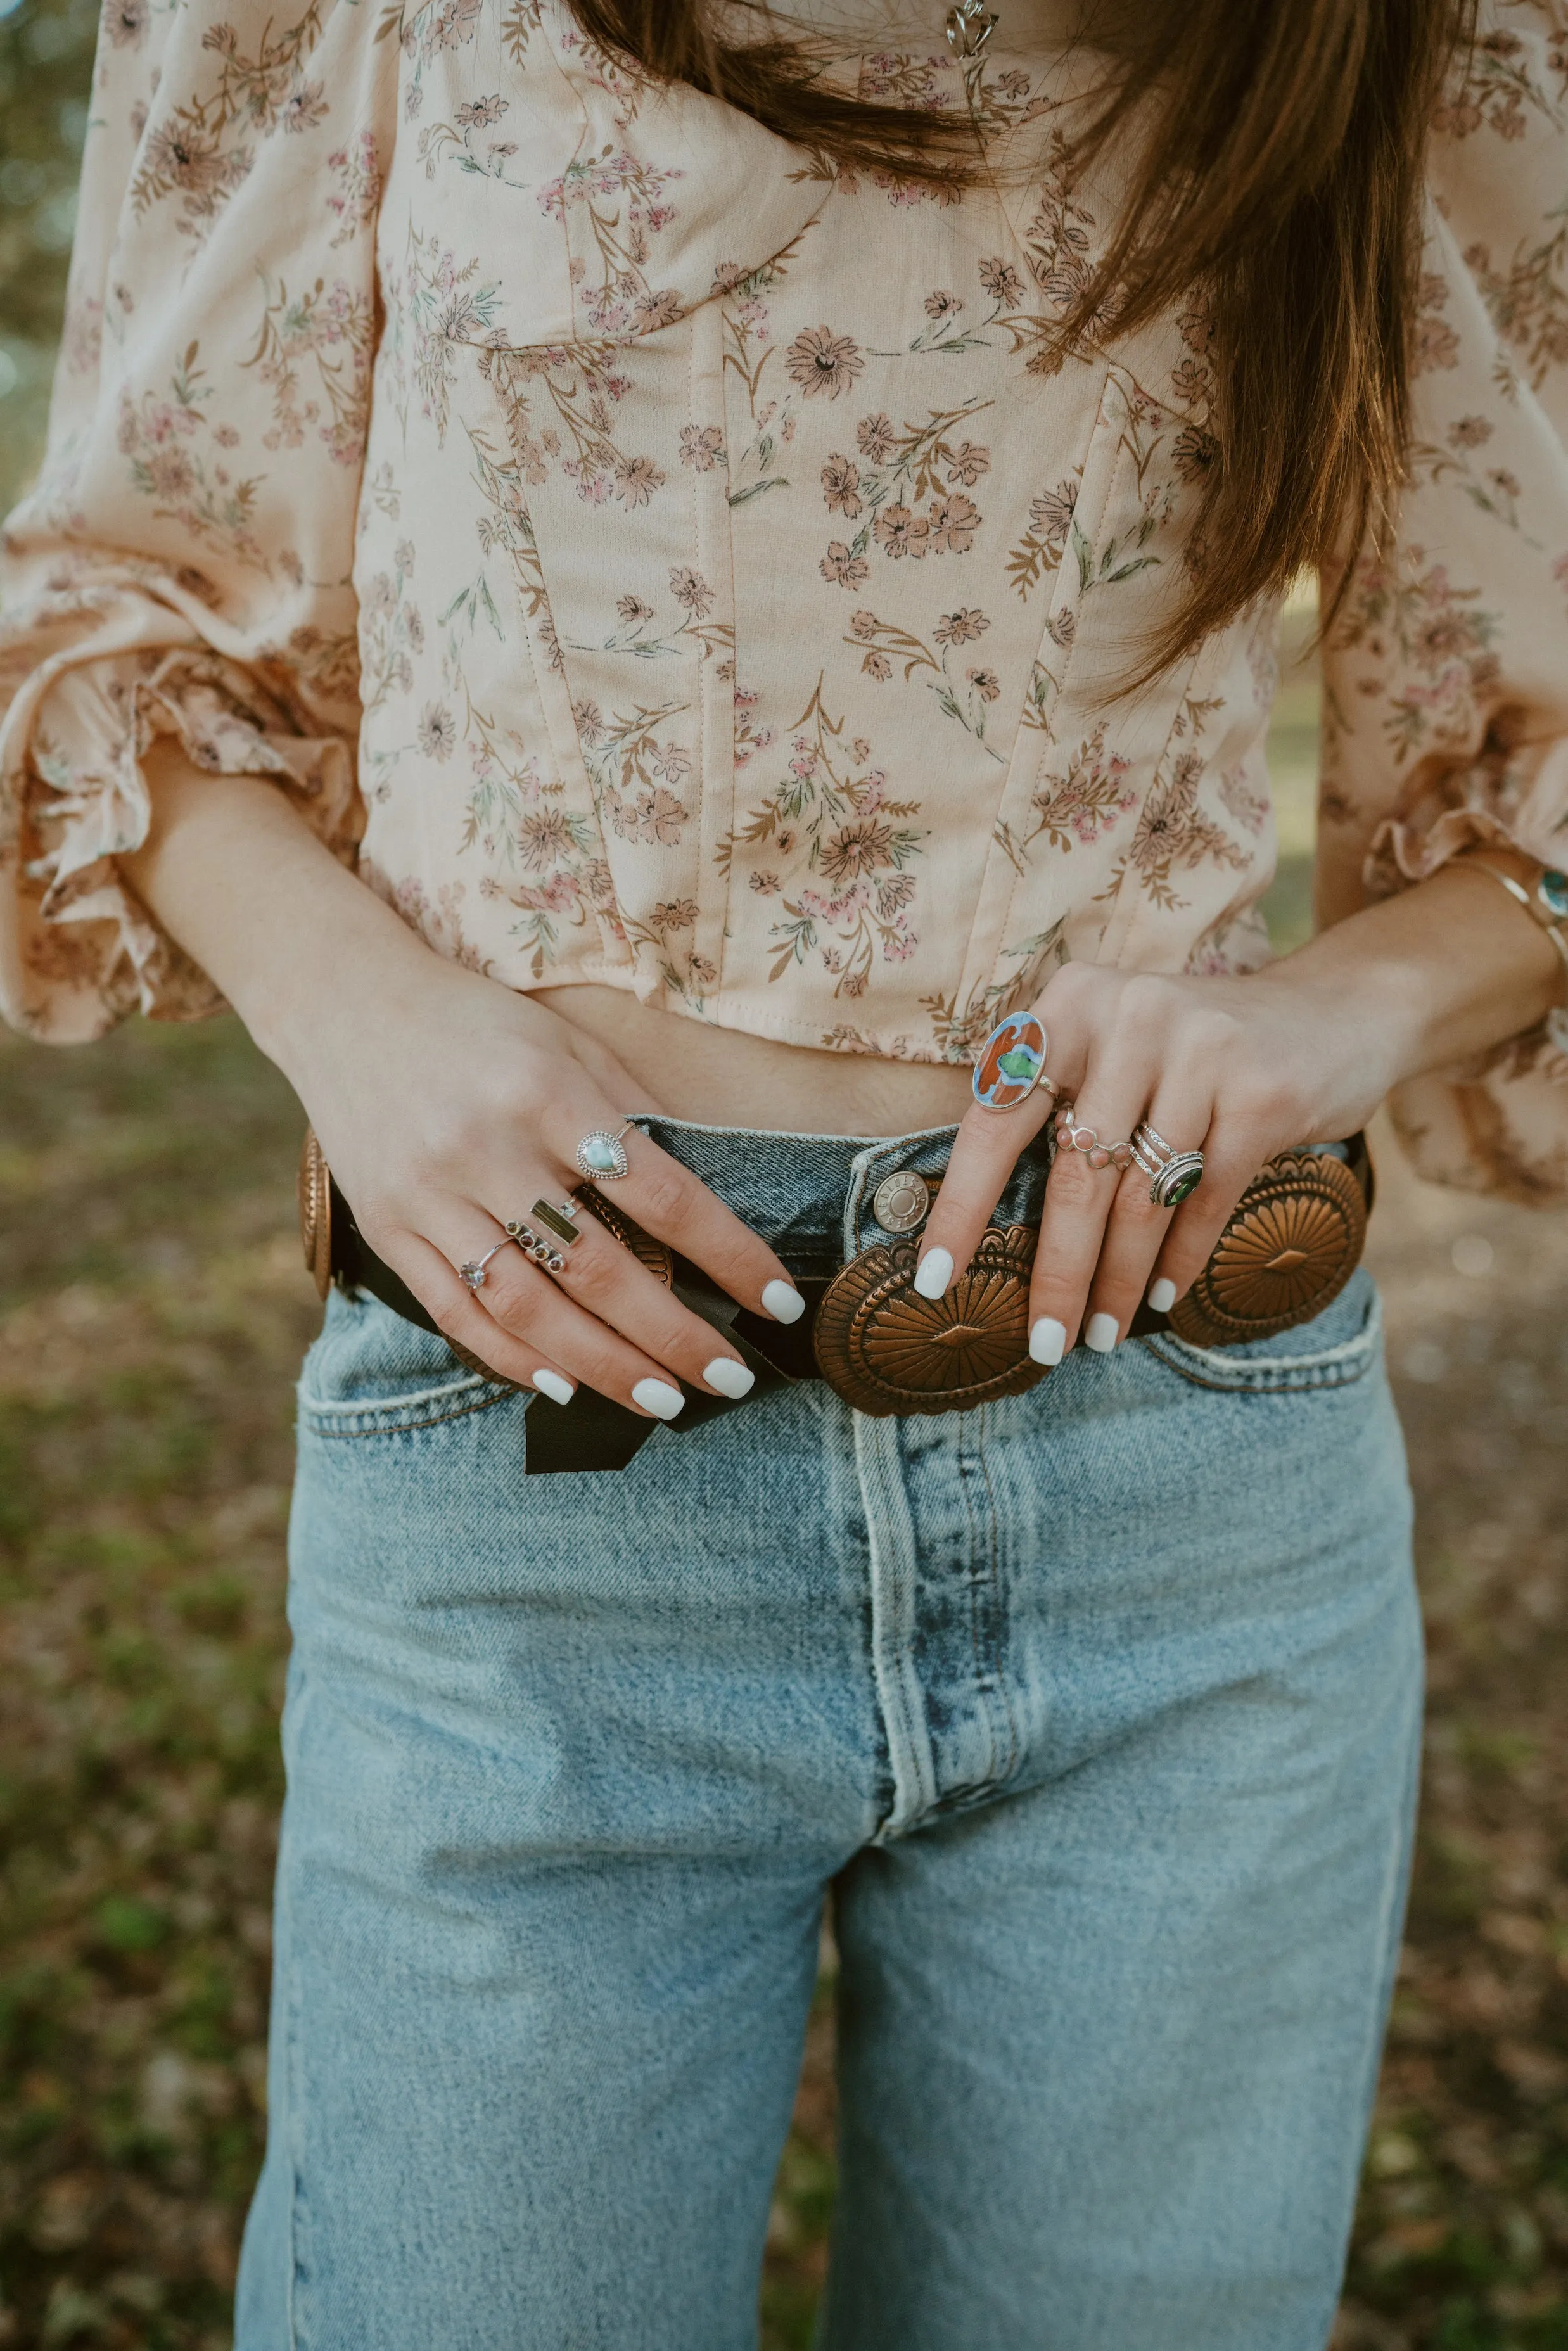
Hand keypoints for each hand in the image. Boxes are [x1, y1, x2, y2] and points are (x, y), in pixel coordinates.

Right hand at [298, 953, 804, 1413]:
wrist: (347, 1003)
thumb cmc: (480, 1025)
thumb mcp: (570, 1044)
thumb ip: (635, 1115)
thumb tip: (709, 1201)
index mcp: (549, 1093)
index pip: (662, 1193)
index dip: (728, 1255)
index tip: (777, 1301)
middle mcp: (488, 1148)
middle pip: (596, 1266)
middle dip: (671, 1335)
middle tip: (728, 1379)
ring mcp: (430, 1194)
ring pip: (526, 1304)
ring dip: (601, 1364)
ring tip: (661, 1401)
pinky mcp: (388, 1226)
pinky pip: (455, 1311)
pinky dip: (512, 1357)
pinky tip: (564, 1385)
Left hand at [912, 956, 1406, 1362]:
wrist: (1337, 1012)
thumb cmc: (1197, 1052)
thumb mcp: (1118, 1047)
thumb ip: (1059, 1102)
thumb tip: (984, 1224)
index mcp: (1072, 1002)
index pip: (996, 1118)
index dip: (961, 1206)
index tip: (934, 1282)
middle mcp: (1130, 1015)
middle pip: (1075, 1174)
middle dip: (1055, 1273)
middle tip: (1043, 1343)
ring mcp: (1201, 1050)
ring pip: (1141, 1198)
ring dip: (1115, 1281)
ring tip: (1098, 1335)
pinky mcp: (1262, 1093)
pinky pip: (1204, 1200)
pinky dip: (1180, 1260)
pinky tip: (1160, 1299)